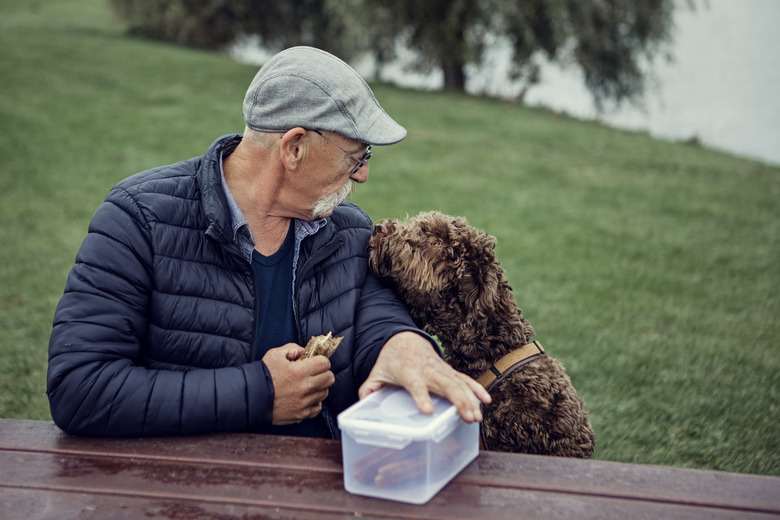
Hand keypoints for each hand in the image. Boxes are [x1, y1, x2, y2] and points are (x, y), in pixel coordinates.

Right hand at [262, 343, 334, 424]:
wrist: (251, 399)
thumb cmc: (263, 376)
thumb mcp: (275, 355)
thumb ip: (292, 348)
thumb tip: (305, 351)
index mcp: (298, 371)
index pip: (325, 363)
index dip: (321, 360)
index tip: (316, 362)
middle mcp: (304, 387)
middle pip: (329, 378)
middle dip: (324, 373)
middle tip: (315, 373)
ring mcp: (304, 402)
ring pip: (325, 392)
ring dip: (319, 387)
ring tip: (308, 385)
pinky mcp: (302, 414)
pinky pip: (318, 407)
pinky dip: (314, 402)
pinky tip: (306, 397)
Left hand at [359, 332, 490, 421]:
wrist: (405, 340)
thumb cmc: (390, 361)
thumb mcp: (376, 373)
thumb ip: (368, 389)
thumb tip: (363, 403)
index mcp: (408, 371)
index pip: (416, 385)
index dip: (421, 396)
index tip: (428, 411)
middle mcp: (428, 370)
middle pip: (445, 385)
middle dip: (458, 401)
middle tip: (467, 417)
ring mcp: (441, 370)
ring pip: (459, 383)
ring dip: (470, 400)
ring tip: (476, 418)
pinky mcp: (449, 371)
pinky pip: (465, 379)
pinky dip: (476, 389)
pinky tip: (486, 400)